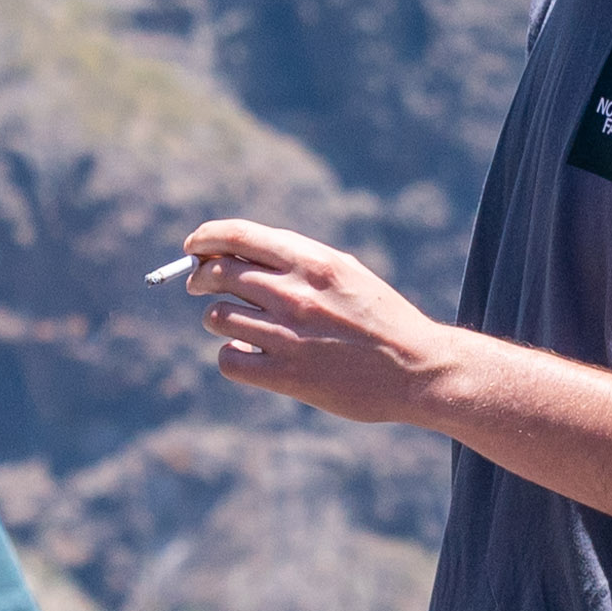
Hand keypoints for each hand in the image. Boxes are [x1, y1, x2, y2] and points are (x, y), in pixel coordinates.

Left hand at [182, 219, 456, 425]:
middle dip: (199, 277)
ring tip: (241, 326)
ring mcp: (289, 335)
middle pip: (217, 273)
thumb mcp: (346, 273)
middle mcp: (296, 293)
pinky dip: (232, 354)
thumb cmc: (381, 319)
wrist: (418, 369)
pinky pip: (229, 358)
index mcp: (313, 261)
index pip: (238, 235)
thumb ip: (298, 261)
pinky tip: (250, 356)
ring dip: (219, 318)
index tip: (192, 245)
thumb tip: (241, 252)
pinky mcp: (286, 375)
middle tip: (198, 286)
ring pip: (217, 315)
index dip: (206, 237)